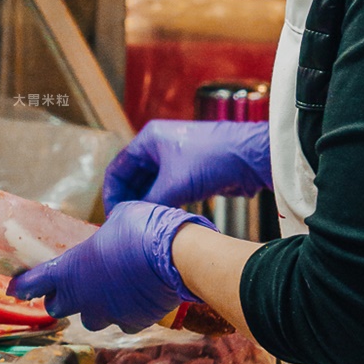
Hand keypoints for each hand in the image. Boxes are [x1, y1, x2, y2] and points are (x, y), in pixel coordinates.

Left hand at [10, 201, 211, 332]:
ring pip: (91, 318)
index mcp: (70, 269)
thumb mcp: (117, 220)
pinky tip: (135, 298)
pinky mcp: (132, 322)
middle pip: (59, 307)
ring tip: (107, 294)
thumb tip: (110, 235)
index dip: (23, 286)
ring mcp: (108, 314)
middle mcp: (83, 296)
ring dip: (93, 308)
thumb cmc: (144, 228)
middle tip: (70, 287)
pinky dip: (124, 312)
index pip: (35, 283)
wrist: (178, 255)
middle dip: (61, 298)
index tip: (15, 288)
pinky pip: (122, 321)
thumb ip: (104, 235)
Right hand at [102, 120, 271, 212]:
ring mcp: (175, 158)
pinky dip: (161, 203)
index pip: (118, 167)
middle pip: (133, 176)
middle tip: (125, 223)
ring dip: (145, 203)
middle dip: (128, 199)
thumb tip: (136, 219)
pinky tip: (159, 218)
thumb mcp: (174, 183)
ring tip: (140, 224)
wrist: (251, 157)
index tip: (112, 215)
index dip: (112, 192)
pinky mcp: (190, 171)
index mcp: (149, 138)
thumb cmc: (212, 160)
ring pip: (150, 184)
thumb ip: (150, 202)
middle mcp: (159, 145)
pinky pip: (167, 189)